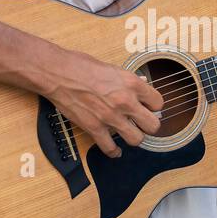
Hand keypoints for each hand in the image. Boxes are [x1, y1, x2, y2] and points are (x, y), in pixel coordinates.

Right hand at [45, 49, 163, 157]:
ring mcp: (111, 117)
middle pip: (153, 125)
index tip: (149, 108)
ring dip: (134, 138)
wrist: (58, 73)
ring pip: (136, 140)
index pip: (158, 102)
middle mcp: (125, 101)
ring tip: (129, 134)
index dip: (154, 106)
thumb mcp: (111, 68)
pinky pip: (110, 148)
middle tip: (143, 124)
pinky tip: (115, 150)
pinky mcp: (95, 128)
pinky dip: (113, 152)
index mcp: (131, 83)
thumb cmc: (80, 66)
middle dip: (149, 126)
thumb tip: (136, 86)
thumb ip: (126, 81)